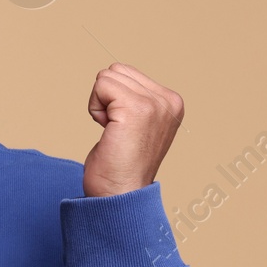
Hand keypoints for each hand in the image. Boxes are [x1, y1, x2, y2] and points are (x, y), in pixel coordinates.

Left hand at [82, 62, 182, 196]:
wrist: (121, 196)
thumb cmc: (121, 166)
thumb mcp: (137, 124)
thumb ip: (135, 98)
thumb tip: (115, 74)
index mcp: (172, 103)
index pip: (128, 73)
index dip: (114, 99)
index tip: (123, 128)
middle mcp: (168, 101)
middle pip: (117, 70)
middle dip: (106, 98)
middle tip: (115, 130)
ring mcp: (154, 104)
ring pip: (107, 76)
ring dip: (100, 104)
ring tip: (112, 131)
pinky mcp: (136, 109)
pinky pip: (101, 86)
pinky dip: (95, 108)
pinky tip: (107, 131)